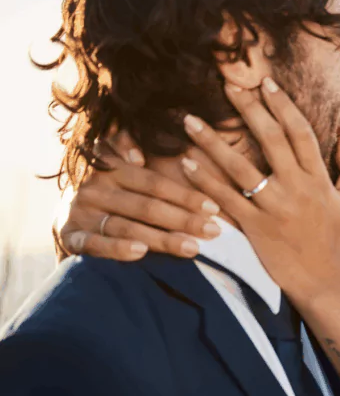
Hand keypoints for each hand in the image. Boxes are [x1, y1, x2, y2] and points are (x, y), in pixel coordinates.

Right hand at [58, 131, 221, 259]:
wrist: (69, 220)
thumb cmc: (114, 193)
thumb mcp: (126, 168)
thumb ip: (146, 153)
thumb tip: (173, 143)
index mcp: (112, 168)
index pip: (155, 183)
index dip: (186, 195)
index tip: (214, 207)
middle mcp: (95, 188)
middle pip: (146, 206)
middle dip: (183, 220)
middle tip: (214, 231)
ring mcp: (81, 213)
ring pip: (127, 226)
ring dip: (162, 239)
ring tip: (193, 248)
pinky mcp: (71, 237)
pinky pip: (96, 244)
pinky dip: (118, 248)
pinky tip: (141, 252)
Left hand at [179, 77, 339, 302]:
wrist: (319, 280)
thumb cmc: (332, 238)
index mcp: (318, 179)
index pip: (301, 133)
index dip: (283, 105)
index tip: (266, 83)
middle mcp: (296, 188)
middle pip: (271, 140)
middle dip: (249, 109)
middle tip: (227, 86)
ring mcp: (273, 208)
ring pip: (240, 168)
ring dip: (212, 142)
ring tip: (190, 121)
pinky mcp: (253, 227)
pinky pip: (224, 200)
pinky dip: (204, 181)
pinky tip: (186, 163)